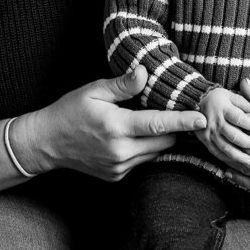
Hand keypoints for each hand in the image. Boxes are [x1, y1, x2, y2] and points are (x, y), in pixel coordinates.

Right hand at [16, 67, 205, 182]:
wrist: (47, 143)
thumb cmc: (69, 111)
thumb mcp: (93, 91)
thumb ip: (122, 84)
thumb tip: (145, 73)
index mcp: (116, 127)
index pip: (159, 125)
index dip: (183, 121)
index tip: (202, 118)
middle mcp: (120, 152)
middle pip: (164, 142)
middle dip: (172, 129)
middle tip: (173, 113)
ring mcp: (119, 168)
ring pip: (154, 153)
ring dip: (157, 140)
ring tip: (147, 124)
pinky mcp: (117, 177)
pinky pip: (141, 162)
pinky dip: (143, 149)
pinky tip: (130, 137)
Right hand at [196, 87, 249, 168]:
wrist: (195, 102)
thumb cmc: (216, 98)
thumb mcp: (229, 94)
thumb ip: (242, 101)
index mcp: (223, 108)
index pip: (239, 118)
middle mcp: (215, 121)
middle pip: (233, 135)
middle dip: (247, 142)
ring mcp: (209, 132)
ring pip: (225, 147)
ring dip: (238, 155)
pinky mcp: (205, 140)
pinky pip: (216, 153)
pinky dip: (227, 159)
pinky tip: (236, 163)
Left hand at [228, 79, 249, 195]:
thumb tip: (242, 86)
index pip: (248, 126)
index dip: (235, 117)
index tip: (228, 110)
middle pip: (246, 149)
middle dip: (231, 138)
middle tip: (219, 128)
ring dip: (233, 159)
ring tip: (220, 147)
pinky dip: (245, 179)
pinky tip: (231, 170)